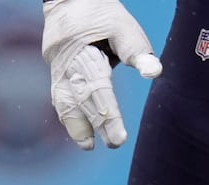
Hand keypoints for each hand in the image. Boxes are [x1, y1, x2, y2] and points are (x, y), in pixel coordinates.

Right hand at [41, 0, 161, 149]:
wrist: (68, 0)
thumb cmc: (100, 13)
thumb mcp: (122, 26)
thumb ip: (136, 50)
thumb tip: (154, 73)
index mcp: (82, 51)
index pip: (97, 87)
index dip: (108, 113)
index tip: (119, 136)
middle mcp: (65, 64)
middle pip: (81, 98)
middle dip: (96, 123)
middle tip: (115, 143)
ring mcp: (56, 70)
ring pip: (64, 102)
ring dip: (76, 126)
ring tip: (89, 146)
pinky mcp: (55, 74)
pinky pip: (60, 100)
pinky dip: (69, 117)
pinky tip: (79, 132)